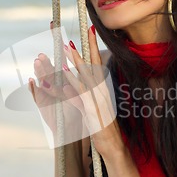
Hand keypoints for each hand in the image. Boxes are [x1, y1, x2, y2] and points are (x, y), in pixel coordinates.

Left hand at [59, 27, 121, 156]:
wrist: (115, 147)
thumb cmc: (106, 128)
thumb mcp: (99, 106)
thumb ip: (92, 94)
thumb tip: (87, 81)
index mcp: (103, 89)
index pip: (98, 63)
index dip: (93, 46)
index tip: (90, 29)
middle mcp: (101, 92)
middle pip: (91, 66)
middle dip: (81, 51)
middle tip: (70, 37)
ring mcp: (96, 102)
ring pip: (83, 78)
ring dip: (73, 63)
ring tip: (64, 50)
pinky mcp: (90, 113)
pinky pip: (77, 98)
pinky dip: (69, 90)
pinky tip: (60, 82)